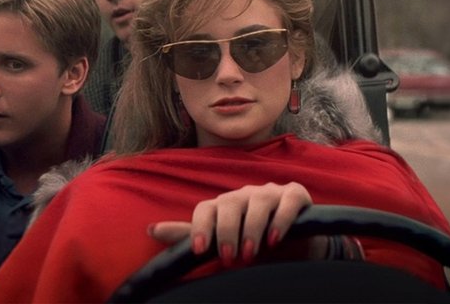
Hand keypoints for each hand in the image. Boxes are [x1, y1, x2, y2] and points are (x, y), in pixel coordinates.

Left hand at [147, 182, 311, 266]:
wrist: (299, 247)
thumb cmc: (255, 243)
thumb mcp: (222, 242)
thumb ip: (190, 236)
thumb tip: (150, 229)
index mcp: (224, 205)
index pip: (206, 209)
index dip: (200, 227)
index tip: (200, 251)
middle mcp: (244, 195)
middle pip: (229, 203)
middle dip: (227, 231)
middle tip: (230, 257)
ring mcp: (270, 192)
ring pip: (257, 202)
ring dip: (252, 228)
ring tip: (251, 253)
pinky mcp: (295, 195)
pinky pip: (287, 201)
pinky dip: (280, 219)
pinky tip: (274, 238)